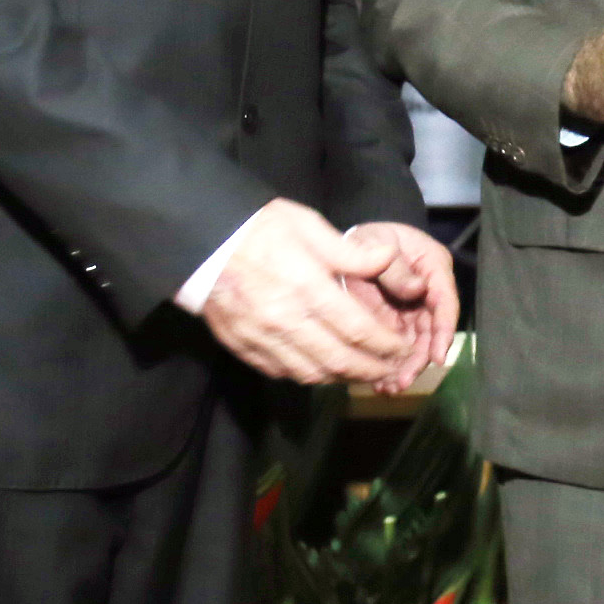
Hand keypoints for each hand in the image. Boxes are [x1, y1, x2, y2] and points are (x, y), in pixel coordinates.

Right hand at [194, 199, 414, 387]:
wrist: (201, 241)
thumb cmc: (259, 228)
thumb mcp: (309, 226)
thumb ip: (353, 252)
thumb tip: (392, 260)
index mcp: (306, 286)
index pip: (358, 329)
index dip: (386, 345)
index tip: (402, 347)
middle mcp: (285, 319)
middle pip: (339, 360)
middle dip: (371, 369)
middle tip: (391, 368)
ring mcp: (261, 338)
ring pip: (312, 373)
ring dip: (343, 377)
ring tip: (363, 372)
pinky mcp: (243, 347)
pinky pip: (283, 373)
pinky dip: (309, 375)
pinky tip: (323, 368)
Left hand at [344, 220, 461, 391]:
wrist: (351, 243)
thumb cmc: (369, 237)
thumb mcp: (378, 242)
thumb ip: (395, 267)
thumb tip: (417, 290)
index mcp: (433, 267)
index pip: (445, 303)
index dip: (443, 332)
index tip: (437, 358)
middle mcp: (428, 292)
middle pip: (431, 331)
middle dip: (419, 359)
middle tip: (402, 380)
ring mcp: (412, 309)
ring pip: (415, 343)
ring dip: (405, 367)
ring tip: (389, 387)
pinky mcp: (396, 322)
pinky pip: (397, 346)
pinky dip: (390, 364)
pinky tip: (380, 383)